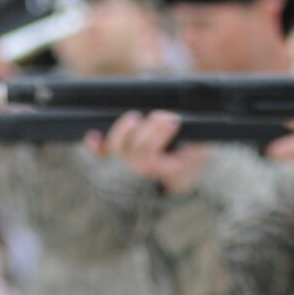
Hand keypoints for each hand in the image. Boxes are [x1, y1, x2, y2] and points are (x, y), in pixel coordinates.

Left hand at [92, 111, 208, 193]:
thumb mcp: (199, 155)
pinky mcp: (111, 157)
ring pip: (115, 147)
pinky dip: (94, 145)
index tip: (174, 120)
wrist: (172, 178)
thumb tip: (189, 129)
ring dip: (122, 131)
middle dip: (147, 130)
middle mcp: (137, 170)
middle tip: (161, 116)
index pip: (151, 157)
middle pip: (134, 150)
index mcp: (159, 172)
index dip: (159, 136)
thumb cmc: (186, 162)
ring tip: (134, 118)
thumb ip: (197, 145)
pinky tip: (94, 135)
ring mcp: (121, 163)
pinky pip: (98, 153)